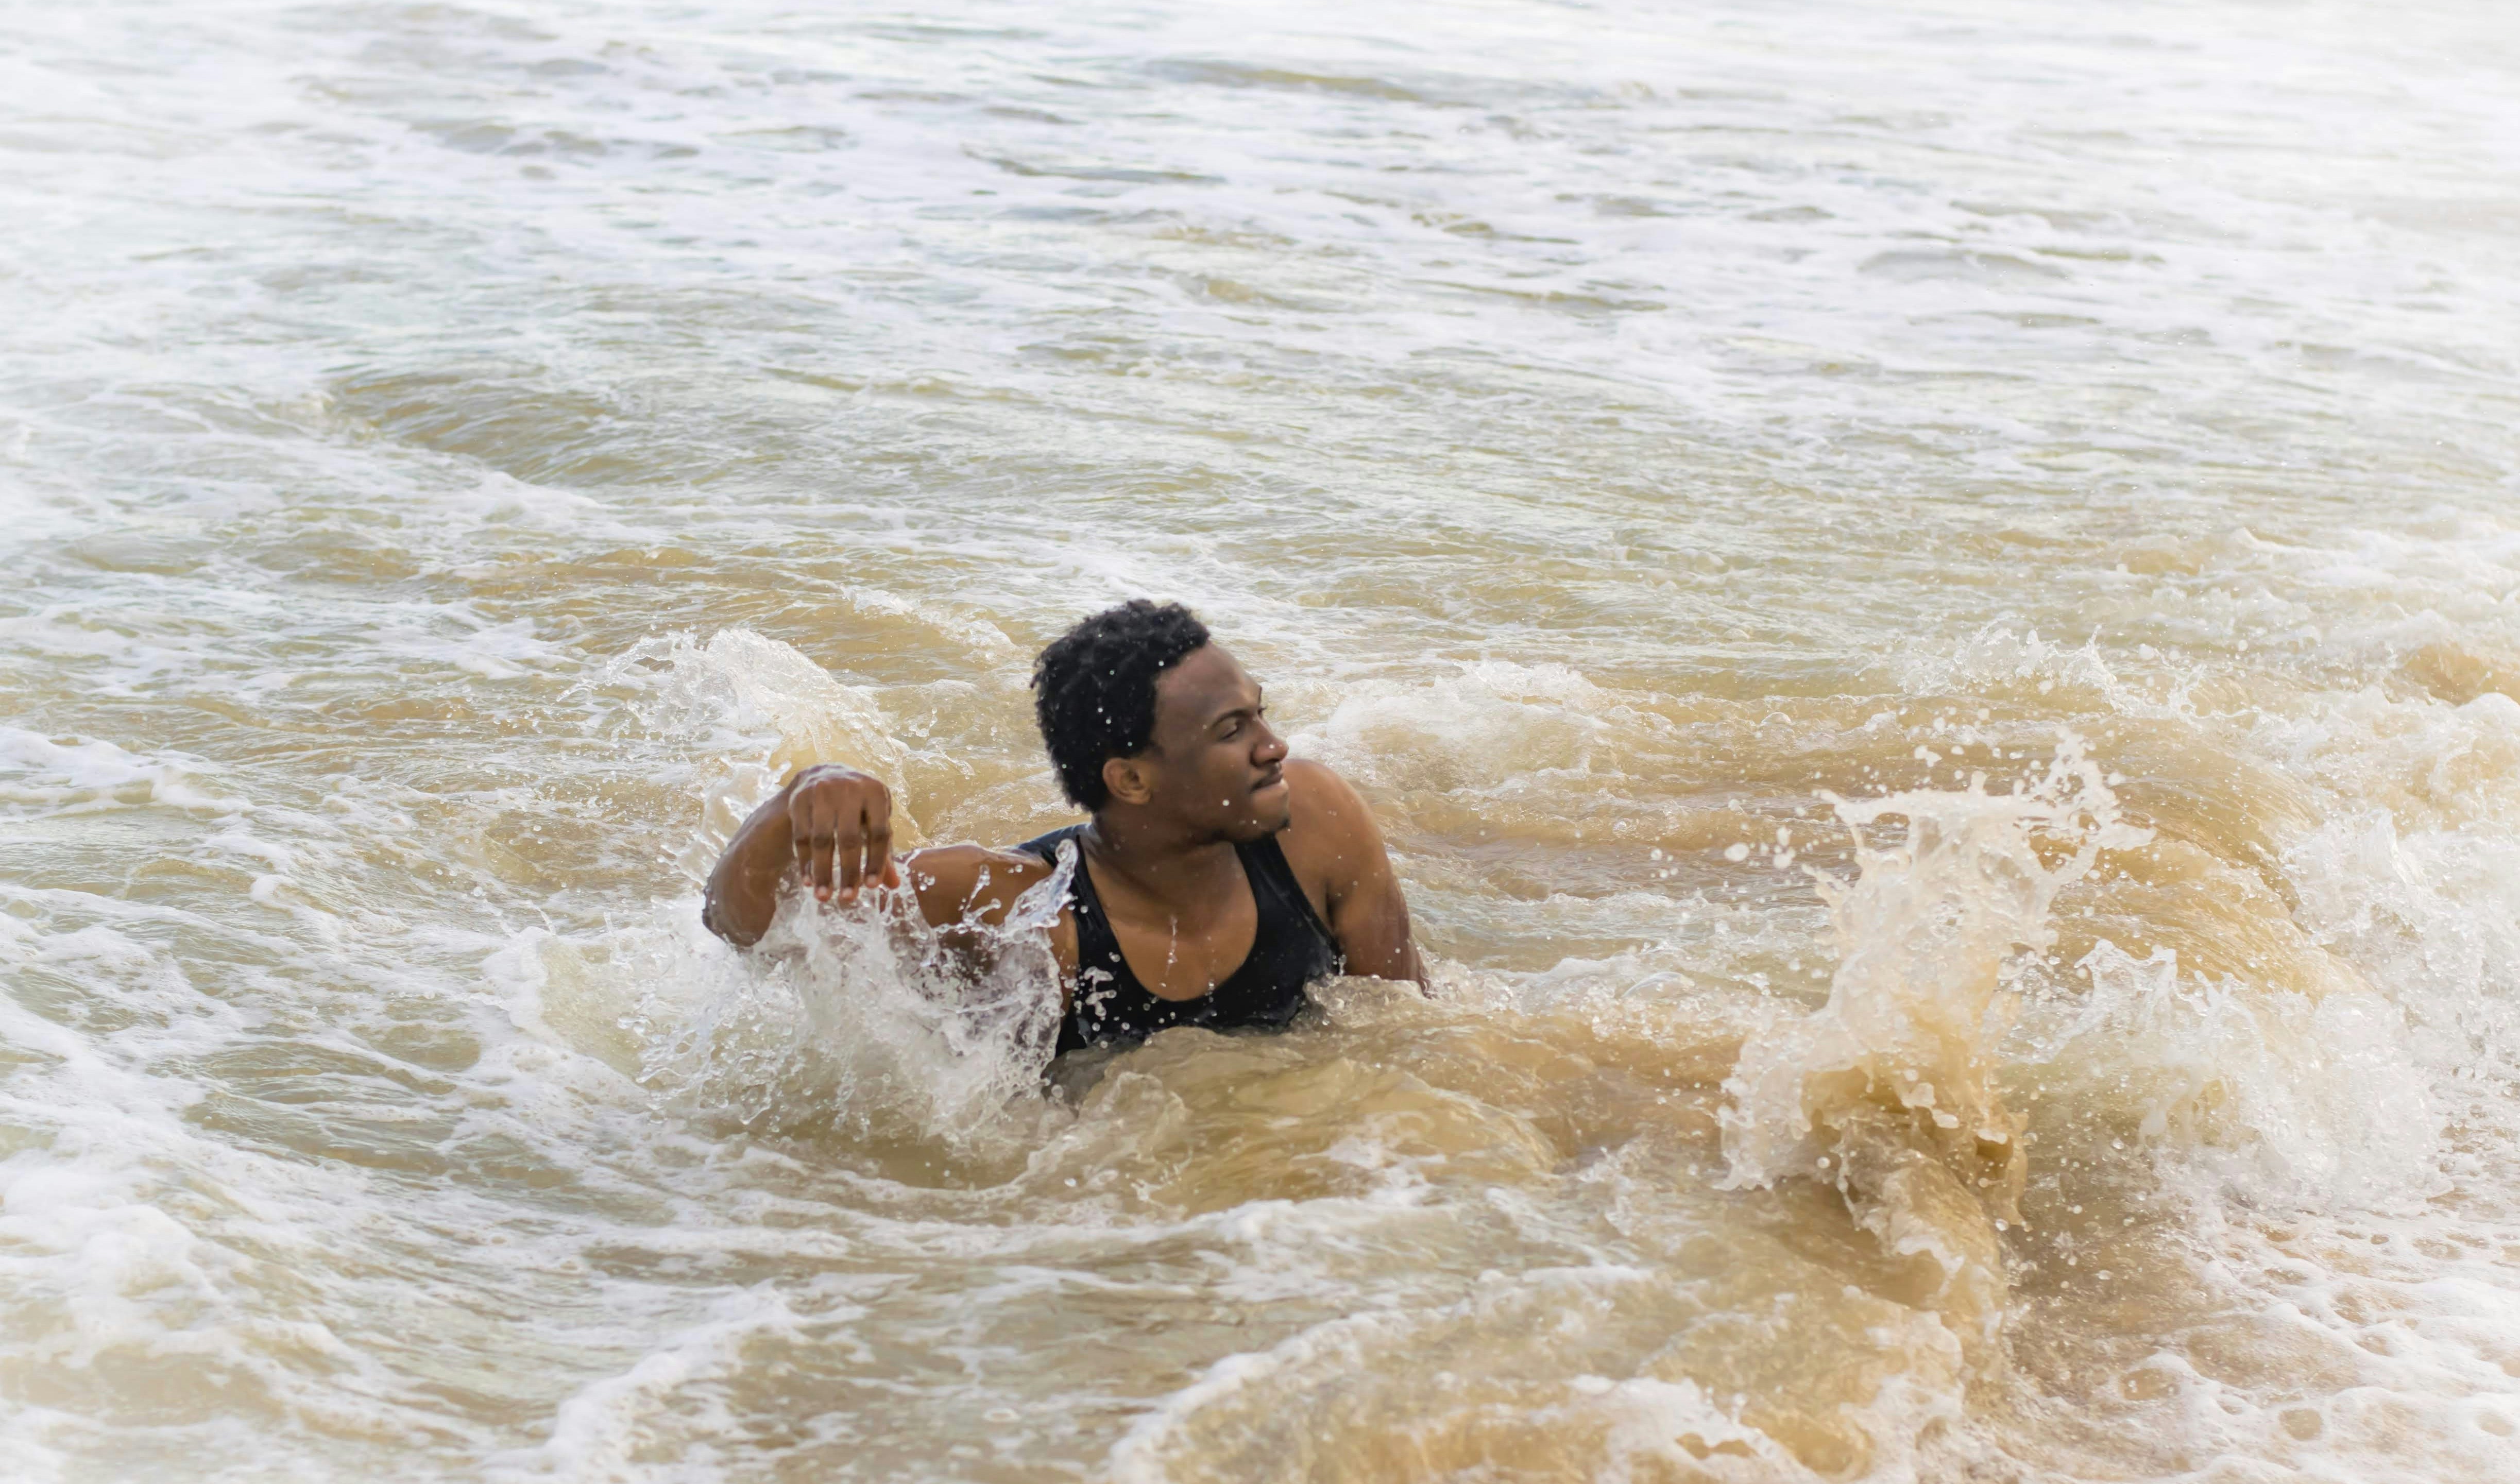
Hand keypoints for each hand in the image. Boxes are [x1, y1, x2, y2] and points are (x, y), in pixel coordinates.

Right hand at [784, 764, 900, 904]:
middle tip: (847, 899)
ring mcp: (821, 792)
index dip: (876, 861)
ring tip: (824, 897)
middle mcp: (849, 789)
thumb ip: (883, 850)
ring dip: (822, 872)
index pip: (879, 833)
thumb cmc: (858, 804)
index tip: (872, 888)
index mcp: (875, 792)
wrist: (823, 773)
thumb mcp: (875, 819)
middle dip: (848, 872)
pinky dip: (805, 862)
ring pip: (821, 840)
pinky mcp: (799, 800)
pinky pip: (801, 837)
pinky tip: (809, 881)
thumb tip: (894, 886)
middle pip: (849, 838)